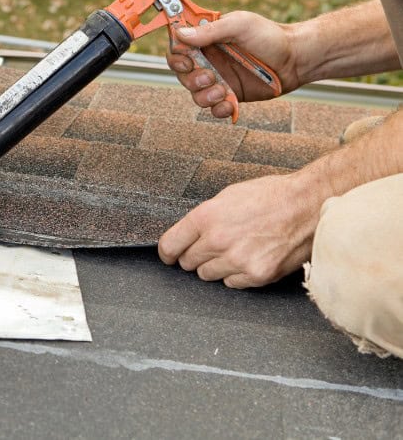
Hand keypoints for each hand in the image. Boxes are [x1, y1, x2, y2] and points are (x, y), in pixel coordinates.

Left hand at [158, 172, 321, 287]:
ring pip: (208, 275)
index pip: (170, 246)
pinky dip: (237, 274)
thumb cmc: (271, 196)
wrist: (309, 205)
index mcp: (206, 217)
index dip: (168, 252)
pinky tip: (250, 258)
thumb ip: (205, 218)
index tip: (170, 255)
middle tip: (211, 247)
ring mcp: (238, 260)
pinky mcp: (257, 275)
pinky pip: (232, 283)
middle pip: (188, 263)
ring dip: (216, 266)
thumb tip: (187, 234)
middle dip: (195, 256)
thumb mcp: (228, 196)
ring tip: (235, 250)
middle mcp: (218, 241)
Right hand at [166, 11, 302, 118]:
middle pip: (182, 75)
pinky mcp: (230, 96)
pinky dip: (218, 109)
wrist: (296, 59)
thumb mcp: (239, 25)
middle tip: (210, 77)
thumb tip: (180, 34)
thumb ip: (209, 31)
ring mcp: (218, 79)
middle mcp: (209, 60)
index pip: (177, 48)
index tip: (188, 60)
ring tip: (223, 91)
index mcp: (207, 40)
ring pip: (195, 95)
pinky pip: (213, 109)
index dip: (176, 57)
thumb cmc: (270, 36)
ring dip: (204, 96)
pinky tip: (230, 104)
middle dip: (191, 80)